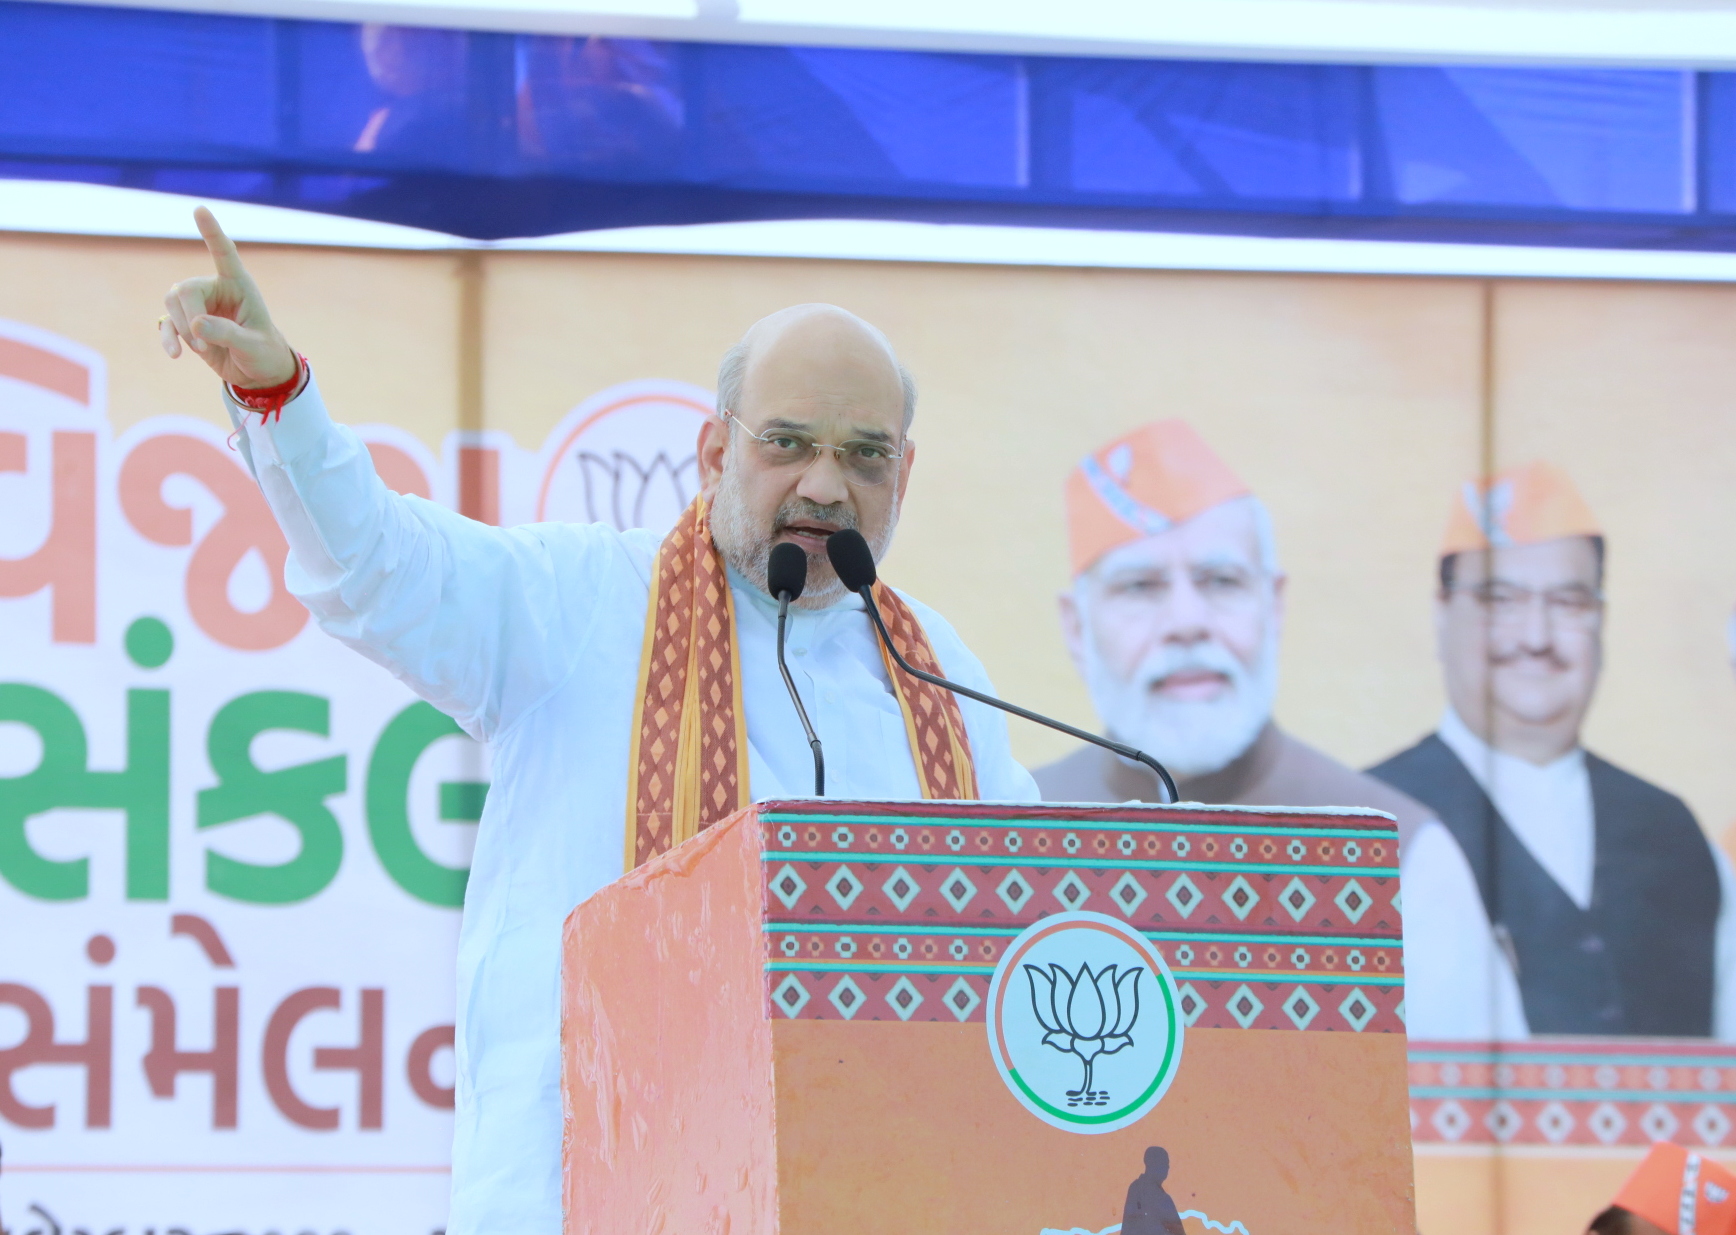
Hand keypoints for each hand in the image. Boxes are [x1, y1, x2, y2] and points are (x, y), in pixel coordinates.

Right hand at [159, 207, 298, 388]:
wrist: (258, 373)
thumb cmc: (263, 353)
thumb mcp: (252, 346)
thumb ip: (228, 334)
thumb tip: (195, 325)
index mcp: (239, 285)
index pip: (224, 253)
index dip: (212, 232)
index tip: (200, 209)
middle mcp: (216, 290)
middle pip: (186, 289)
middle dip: (189, 317)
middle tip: (204, 346)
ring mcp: (199, 305)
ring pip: (172, 303)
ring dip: (181, 330)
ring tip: (203, 351)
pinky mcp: (186, 324)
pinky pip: (167, 323)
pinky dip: (168, 338)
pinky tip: (175, 355)